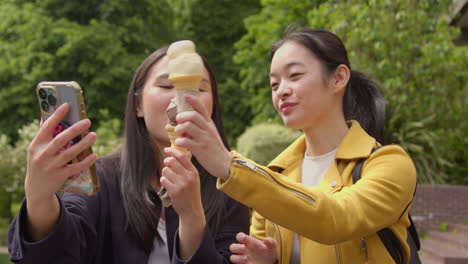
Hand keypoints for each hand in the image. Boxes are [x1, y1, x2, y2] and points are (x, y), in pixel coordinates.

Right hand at [25, 103, 96, 239]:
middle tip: (88, 121)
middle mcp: (42, 155)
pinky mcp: (60, 176)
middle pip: (60, 140)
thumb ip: (44, 134)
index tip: (68, 105)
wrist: (36, 187)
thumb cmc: (39, 162)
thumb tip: (48, 114)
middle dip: (75, 130)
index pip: (46, 127)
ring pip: (69, 153)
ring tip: (94, 135)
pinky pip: (75, 167)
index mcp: (36, 145)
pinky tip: (94, 155)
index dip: (57, 116)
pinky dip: (85, 162)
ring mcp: (51, 166)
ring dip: (83, 144)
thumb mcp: (37, 149)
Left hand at [161, 147, 205, 259]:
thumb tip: (177, 154)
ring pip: (166, 170)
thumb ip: (187, 167)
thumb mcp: (194, 178)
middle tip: (167, 166)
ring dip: (165, 173)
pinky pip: (163, 179)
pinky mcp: (174, 191)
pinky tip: (169, 185)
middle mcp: (189, 177)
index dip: (172, 151)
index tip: (166, 149)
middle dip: (167, 162)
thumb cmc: (191, 192)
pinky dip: (164, 181)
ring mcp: (182, 184)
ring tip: (170, 179)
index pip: (182, 156)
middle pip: (172, 161)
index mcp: (194, 172)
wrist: (192, 210)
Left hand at [175, 94, 231, 179]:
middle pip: (192, 115)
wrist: (224, 163)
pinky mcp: (200, 149)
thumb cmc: (214, 147)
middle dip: (181, 117)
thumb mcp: (211, 133)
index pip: (201, 107)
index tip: (185, 95)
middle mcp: (207, 129)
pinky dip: (180, 141)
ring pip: (187, 126)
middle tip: (179, 122)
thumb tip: (187, 120)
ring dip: (179, 129)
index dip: (193, 100)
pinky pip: (185, 141)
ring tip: (179, 134)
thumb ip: (201, 125)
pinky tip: (180, 143)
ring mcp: (204, 138)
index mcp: (209, 123)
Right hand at [230, 232, 277, 263]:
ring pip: (233, 257)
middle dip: (237, 248)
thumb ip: (270, 242)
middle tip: (244, 249)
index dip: (240, 236)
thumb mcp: (272, 246)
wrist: (269, 262)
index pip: (240, 236)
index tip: (243, 238)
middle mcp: (244, 250)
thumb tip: (266, 240)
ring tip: (246, 259)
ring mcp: (243, 258)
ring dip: (238, 258)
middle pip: (233, 247)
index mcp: (249, 242)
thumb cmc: (268, 251)